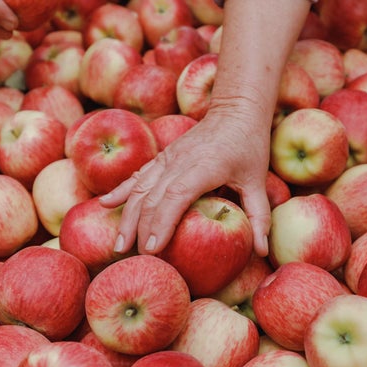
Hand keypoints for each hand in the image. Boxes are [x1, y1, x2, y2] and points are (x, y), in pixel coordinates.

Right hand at [99, 105, 272, 257]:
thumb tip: (262, 251)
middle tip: (135, 257)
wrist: (235, 109)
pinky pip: (137, 176)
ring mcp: (167, 158)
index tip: (153, 248)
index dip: (161, 222)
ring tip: (119, 244)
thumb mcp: (257, 180)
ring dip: (126, 217)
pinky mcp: (161, 157)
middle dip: (139, 229)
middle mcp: (178, 162)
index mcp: (202, 167)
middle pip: (151, 198)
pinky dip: (121, 191)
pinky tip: (105, 205)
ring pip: (139, 188)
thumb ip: (260, 215)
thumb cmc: (248, 145)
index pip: (175, 197)